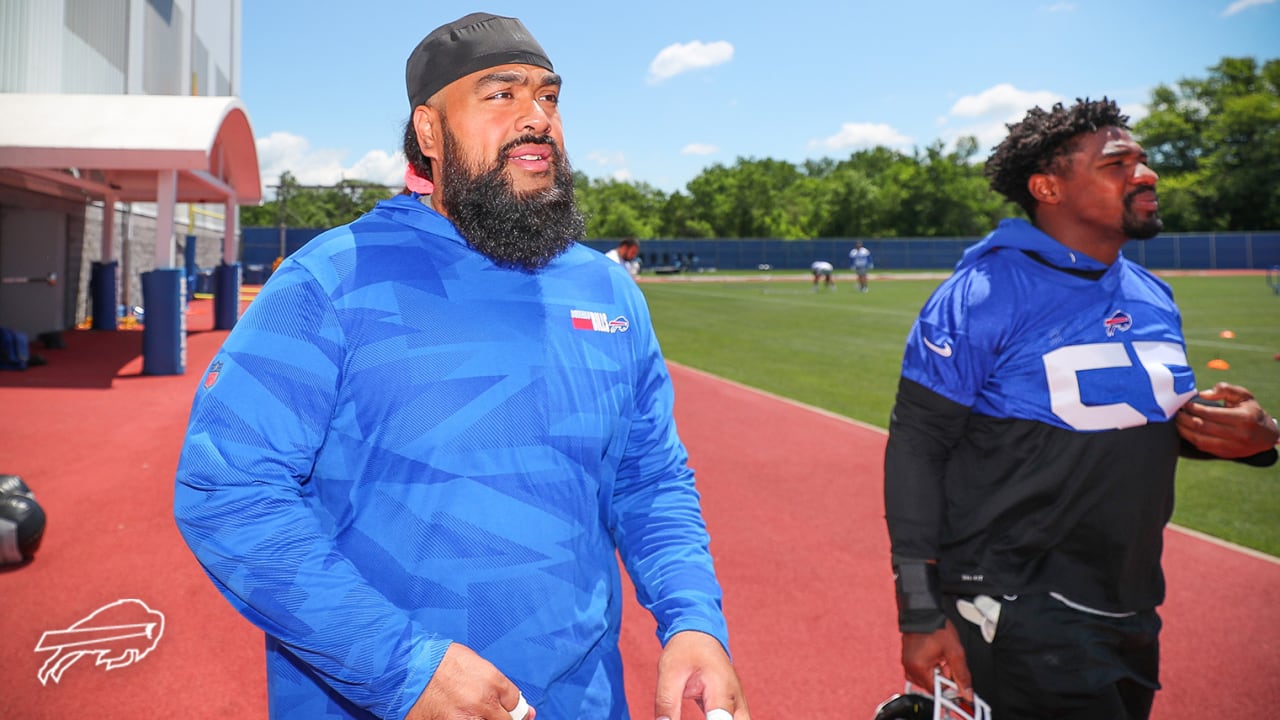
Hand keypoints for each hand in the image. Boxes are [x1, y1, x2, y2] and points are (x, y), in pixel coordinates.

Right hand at [405, 643, 533, 719]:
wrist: (406, 667)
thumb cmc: (436, 660)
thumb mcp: (472, 662)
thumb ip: (492, 680)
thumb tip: (508, 696)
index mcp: (491, 680)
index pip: (515, 701)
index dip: (510, 704)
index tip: (505, 706)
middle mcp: (483, 702)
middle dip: (501, 717)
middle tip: (485, 710)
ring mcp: (466, 719)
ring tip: (471, 712)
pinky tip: (458, 716)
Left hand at [654, 630, 749, 719]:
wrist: (700, 636)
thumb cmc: (685, 651)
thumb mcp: (669, 673)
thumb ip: (666, 703)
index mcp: (722, 690)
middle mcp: (736, 701)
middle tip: (701, 715)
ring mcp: (739, 707)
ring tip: (701, 714)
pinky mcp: (734, 711)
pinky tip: (707, 719)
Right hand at [901, 620, 971, 702]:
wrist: (922, 610)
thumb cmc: (936, 627)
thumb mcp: (955, 652)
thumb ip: (962, 674)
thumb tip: (967, 693)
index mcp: (919, 668)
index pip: (936, 692)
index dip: (949, 688)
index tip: (957, 683)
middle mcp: (909, 668)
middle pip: (931, 686)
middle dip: (942, 678)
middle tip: (947, 662)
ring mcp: (907, 663)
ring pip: (926, 678)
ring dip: (936, 672)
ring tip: (940, 657)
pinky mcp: (907, 658)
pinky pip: (919, 670)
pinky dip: (929, 667)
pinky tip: (934, 656)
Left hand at [1176, 383, 1279, 458]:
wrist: (1266, 435)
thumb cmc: (1251, 411)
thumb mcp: (1243, 396)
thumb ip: (1225, 390)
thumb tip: (1203, 394)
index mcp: (1243, 418)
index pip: (1211, 414)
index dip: (1194, 409)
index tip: (1185, 404)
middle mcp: (1238, 435)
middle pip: (1203, 427)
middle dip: (1185, 419)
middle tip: (1177, 412)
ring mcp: (1232, 447)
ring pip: (1200, 440)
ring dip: (1184, 430)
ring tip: (1177, 421)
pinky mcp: (1225, 454)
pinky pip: (1203, 447)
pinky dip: (1191, 439)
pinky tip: (1185, 431)